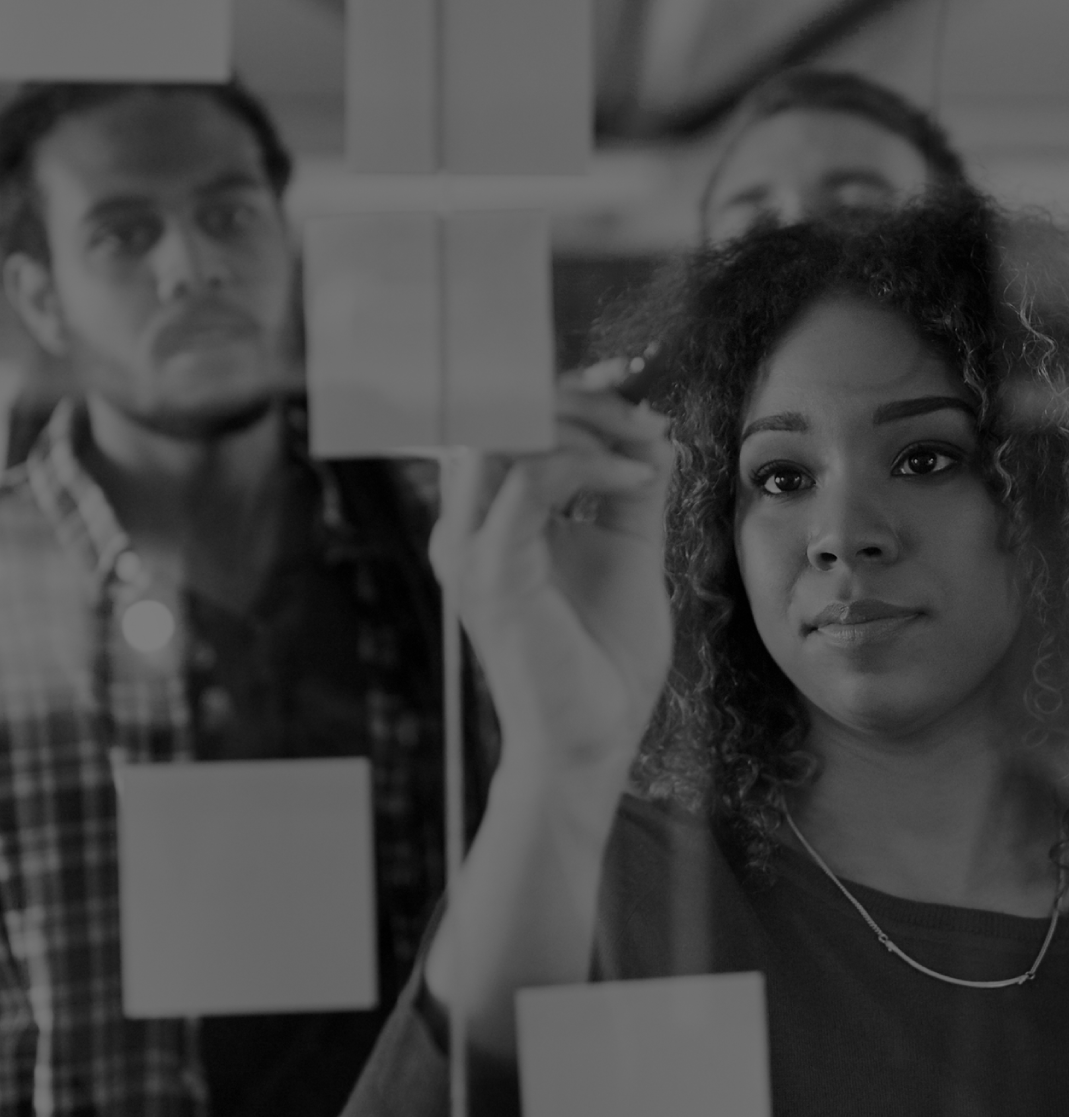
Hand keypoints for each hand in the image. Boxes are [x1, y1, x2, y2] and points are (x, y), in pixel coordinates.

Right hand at [431, 379, 673, 783]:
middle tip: (640, 406)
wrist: (592, 740)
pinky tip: (637, 479)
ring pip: (508, 433)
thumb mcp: (628, 548)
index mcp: (487, 519)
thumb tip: (653, 421)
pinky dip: (591, 463)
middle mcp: (465, 526)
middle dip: (578, 395)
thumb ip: (631, 484)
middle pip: (500, 413)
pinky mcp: (492, 570)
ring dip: (585, 423)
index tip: (628, 376)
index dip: (565, 387)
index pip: (508, 423)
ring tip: (643, 445)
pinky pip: (533, 479)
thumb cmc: (603, 657)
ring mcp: (470, 547)